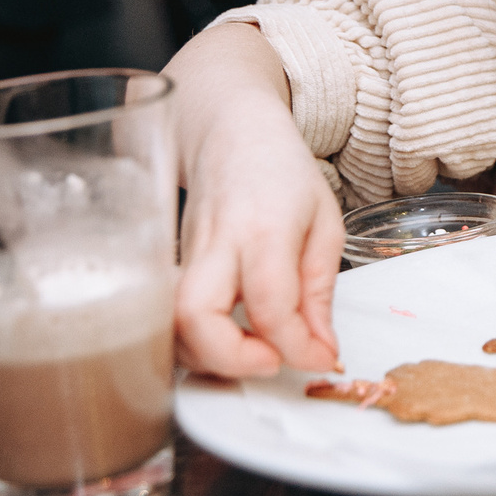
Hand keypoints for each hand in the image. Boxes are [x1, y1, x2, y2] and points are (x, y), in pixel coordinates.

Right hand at [167, 25, 343, 376]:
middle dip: (231, 358)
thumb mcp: (325, 223)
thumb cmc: (280, 172)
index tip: (322, 356)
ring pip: (172, 323)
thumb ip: (320, 291)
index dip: (297, 345)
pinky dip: (195, 345)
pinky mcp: (172, 269)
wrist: (230, 133)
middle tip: (272, 361)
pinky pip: (171, 319)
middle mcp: (217, 242)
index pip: (270, 301)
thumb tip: (320, 348)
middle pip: (195, 314)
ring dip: (210, 358)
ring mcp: (187, 256)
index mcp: (264, 226)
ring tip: (252, 355)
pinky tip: (228, 343)